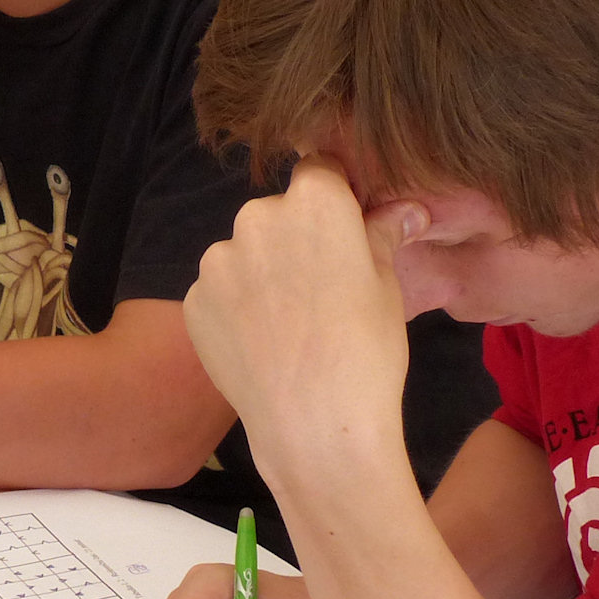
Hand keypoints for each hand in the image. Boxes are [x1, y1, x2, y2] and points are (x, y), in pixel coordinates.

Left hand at [184, 160, 410, 464]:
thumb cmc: (366, 353)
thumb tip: (405, 210)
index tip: (344, 233)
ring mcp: (218, 260)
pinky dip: (235, 309)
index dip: (335, 200)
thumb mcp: (386, 287)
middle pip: (277, 213)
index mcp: (314, 202)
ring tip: (288, 325)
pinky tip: (261, 344)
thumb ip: (382, 236)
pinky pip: (219, 291)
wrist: (314, 426)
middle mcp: (257, 217)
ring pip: (244, 253)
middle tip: (319, 290)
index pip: (321, 171)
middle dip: (294, 239)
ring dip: (261, 273)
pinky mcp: (194, 300)